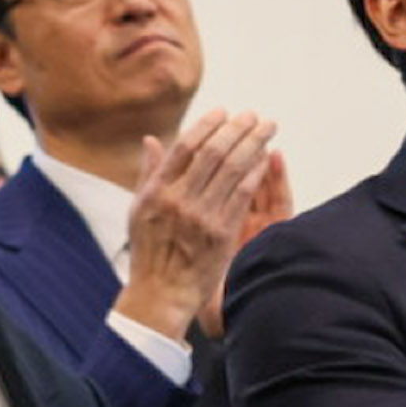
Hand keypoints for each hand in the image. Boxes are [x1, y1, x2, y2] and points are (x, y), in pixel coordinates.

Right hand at [113, 109, 278, 341]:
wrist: (160, 294)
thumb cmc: (148, 251)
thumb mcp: (138, 209)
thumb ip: (149, 173)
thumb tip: (151, 140)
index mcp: (157, 190)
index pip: (185, 146)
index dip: (207, 125)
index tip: (223, 112)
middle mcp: (179, 200)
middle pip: (214, 152)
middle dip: (237, 128)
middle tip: (252, 115)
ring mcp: (202, 216)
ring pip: (233, 169)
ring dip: (253, 144)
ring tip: (267, 128)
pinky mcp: (221, 234)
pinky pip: (243, 195)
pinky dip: (256, 173)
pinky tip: (266, 160)